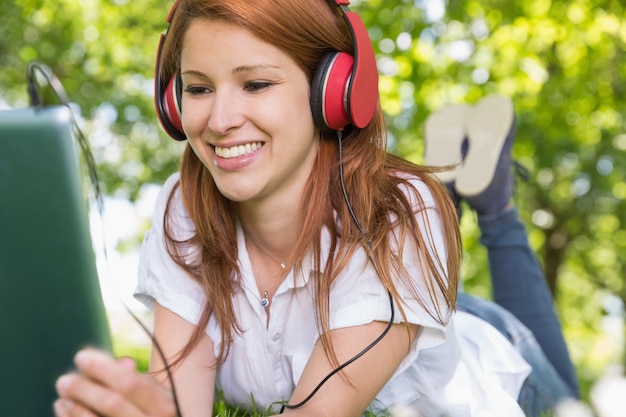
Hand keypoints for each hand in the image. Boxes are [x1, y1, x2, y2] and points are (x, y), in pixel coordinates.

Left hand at [54, 348, 177, 416]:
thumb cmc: (158, 413)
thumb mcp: (159, 396)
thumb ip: (141, 379)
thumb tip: (123, 361)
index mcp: (164, 405)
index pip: (130, 383)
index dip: (104, 368)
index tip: (81, 356)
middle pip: (111, 403)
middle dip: (84, 388)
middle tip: (64, 379)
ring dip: (74, 407)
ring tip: (63, 393)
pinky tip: (62, 406)